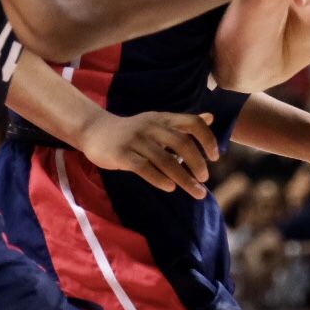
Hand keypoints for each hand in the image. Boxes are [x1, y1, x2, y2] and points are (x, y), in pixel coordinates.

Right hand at [84, 110, 219, 197]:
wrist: (94, 130)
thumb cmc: (131, 131)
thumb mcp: (157, 121)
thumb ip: (182, 122)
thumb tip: (211, 117)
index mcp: (162, 119)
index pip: (192, 122)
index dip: (207, 139)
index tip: (215, 157)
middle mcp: (151, 127)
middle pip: (181, 142)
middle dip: (198, 163)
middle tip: (205, 179)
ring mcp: (135, 140)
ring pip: (165, 159)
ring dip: (184, 178)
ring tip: (196, 191)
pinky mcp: (121, 154)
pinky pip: (143, 167)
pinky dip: (159, 178)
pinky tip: (170, 188)